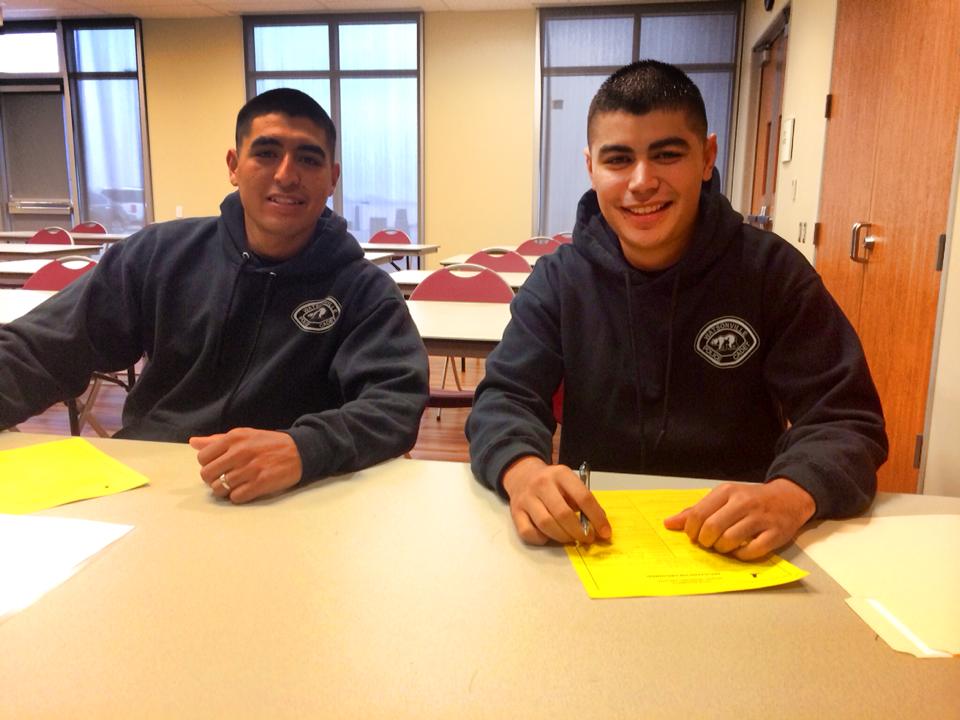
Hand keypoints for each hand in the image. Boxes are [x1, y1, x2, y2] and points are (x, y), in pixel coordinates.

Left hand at [189, 428, 302, 503]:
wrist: (300, 451)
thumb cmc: (269, 443)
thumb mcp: (244, 435)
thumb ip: (217, 440)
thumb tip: (193, 442)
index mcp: (234, 438)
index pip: (203, 457)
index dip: (208, 464)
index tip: (219, 466)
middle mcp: (240, 452)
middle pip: (207, 475)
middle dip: (213, 479)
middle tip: (225, 477)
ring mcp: (250, 469)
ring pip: (219, 488)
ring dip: (225, 490)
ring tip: (237, 484)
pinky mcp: (260, 484)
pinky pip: (235, 497)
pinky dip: (238, 496)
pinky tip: (246, 489)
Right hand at [501, 456, 611, 545]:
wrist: (522, 475)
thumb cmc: (552, 483)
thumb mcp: (569, 482)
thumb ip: (582, 500)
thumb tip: (598, 526)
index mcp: (561, 474)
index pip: (583, 497)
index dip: (596, 517)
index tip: (605, 532)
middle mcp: (542, 484)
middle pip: (563, 514)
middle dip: (579, 531)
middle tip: (587, 538)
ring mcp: (526, 498)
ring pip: (546, 524)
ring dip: (562, 537)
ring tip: (570, 538)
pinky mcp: (515, 512)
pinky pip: (528, 532)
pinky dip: (541, 539)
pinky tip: (549, 536)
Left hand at [663, 478, 815, 559]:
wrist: (789, 498)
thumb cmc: (751, 499)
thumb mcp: (723, 498)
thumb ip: (697, 510)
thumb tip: (669, 523)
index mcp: (727, 491)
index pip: (698, 514)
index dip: (691, 531)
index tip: (694, 536)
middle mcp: (743, 503)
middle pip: (712, 528)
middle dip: (705, 541)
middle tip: (709, 543)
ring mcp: (760, 518)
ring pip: (729, 540)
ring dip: (722, 549)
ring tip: (723, 546)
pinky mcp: (775, 534)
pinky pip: (751, 551)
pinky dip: (741, 555)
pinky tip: (740, 550)